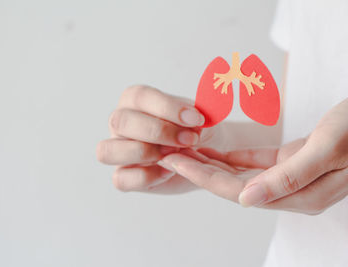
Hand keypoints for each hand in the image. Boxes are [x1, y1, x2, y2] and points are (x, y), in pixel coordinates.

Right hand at [96, 85, 205, 192]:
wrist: (205, 155)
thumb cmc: (195, 130)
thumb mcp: (199, 116)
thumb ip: (194, 112)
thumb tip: (193, 115)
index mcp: (135, 100)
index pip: (138, 96)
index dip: (167, 107)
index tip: (196, 118)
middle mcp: (120, 124)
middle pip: (120, 121)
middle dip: (157, 131)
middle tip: (189, 139)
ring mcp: (118, 151)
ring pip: (108, 150)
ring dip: (143, 152)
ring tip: (174, 154)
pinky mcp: (123, 177)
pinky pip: (120, 179)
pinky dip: (145, 176)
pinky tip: (169, 171)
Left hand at [163, 98, 347, 213]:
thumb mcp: (328, 149)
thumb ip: (288, 177)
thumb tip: (247, 200)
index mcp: (297, 194)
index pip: (236, 190)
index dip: (202, 177)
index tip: (173, 162)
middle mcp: (290, 190)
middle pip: (232, 184)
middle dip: (199, 170)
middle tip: (169, 155)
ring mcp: (290, 176)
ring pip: (240, 173)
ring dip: (211, 162)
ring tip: (184, 150)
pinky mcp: (291, 159)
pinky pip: (255, 161)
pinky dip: (232, 155)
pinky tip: (213, 148)